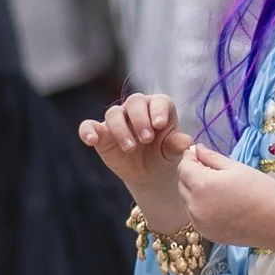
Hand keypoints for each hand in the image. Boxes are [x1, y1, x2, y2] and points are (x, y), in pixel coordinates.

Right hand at [77, 90, 196, 235]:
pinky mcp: (101, 132)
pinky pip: (89, 126)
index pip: (158, 101)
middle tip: (147, 139)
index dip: (158, 111)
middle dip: (140, 120)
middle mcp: (137, 109)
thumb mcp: (172, 151)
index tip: (160, 125)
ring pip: (114, 113)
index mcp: (158, 107)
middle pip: (135, 103)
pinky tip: (91, 139)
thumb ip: (176, 144)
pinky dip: (88, 131)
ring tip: (130, 148)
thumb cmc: (164, 154)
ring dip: (121, 129)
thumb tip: (187, 141)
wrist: (150, 173)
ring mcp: (118, 119)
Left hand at [174, 140, 274, 251]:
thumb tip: (196, 149)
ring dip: (196, 192)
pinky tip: (222, 206)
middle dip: (192, 175)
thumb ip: (211, 157)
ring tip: (220, 190)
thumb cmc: (261, 190)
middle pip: (182, 185)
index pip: (183, 167)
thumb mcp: (236, 167)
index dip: (189, 159)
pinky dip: (202, 208)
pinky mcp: (207, 234)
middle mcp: (195, 206)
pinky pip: (196, 216)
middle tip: (213, 172)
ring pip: (188, 201)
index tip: (199, 155)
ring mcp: (200, 223)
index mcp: (202, 185)